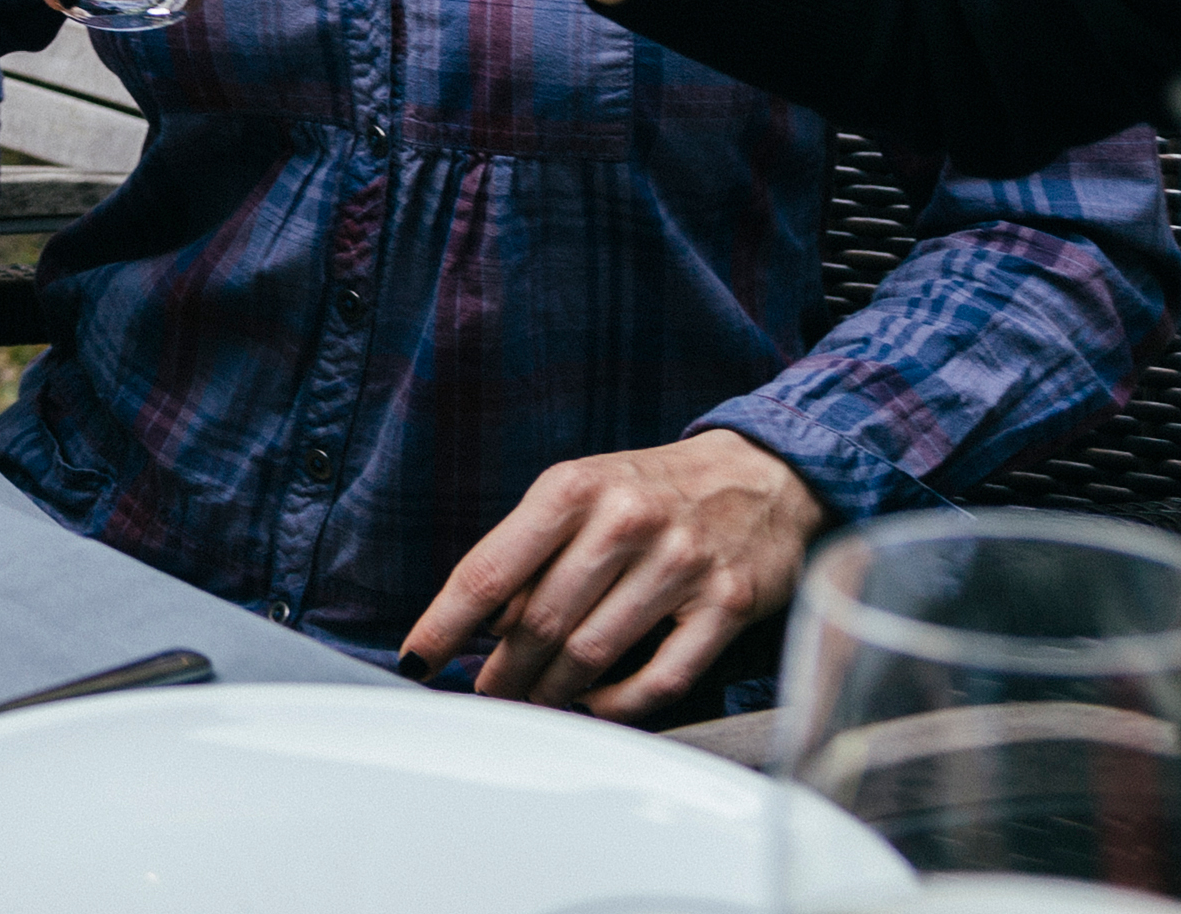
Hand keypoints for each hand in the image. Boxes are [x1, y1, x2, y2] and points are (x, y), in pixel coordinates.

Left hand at [405, 430, 823, 717]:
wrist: (764, 474)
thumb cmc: (652, 490)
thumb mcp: (582, 493)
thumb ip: (534, 550)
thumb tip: (487, 624)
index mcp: (572, 488)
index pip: (489, 569)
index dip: (445, 623)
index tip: (416, 658)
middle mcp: (624, 521)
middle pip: (539, 621)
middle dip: (502, 670)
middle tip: (486, 693)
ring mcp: (680, 563)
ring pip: (593, 653)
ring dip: (552, 692)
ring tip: (532, 704)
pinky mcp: (728, 604)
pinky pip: (663, 678)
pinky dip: (621, 705)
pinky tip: (597, 707)